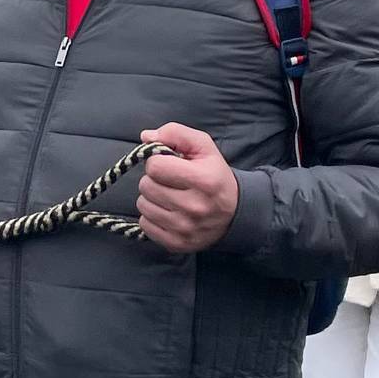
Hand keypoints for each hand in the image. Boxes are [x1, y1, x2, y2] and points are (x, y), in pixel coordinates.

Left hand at [138, 123, 239, 253]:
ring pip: (143, 205)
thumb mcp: (203, 147)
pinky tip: (168, 212)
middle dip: (154, 180)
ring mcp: (185, 228)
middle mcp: (195, 206)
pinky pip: (145, 224)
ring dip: (152, 198)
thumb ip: (175, 133)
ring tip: (170, 196)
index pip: (155, 166)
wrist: (235, 213)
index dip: (158, 161)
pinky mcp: (176, 244)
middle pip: (146, 186)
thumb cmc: (214, 176)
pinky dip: (152, 216)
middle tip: (171, 181)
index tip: (169, 164)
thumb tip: (145, 137)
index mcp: (203, 180)